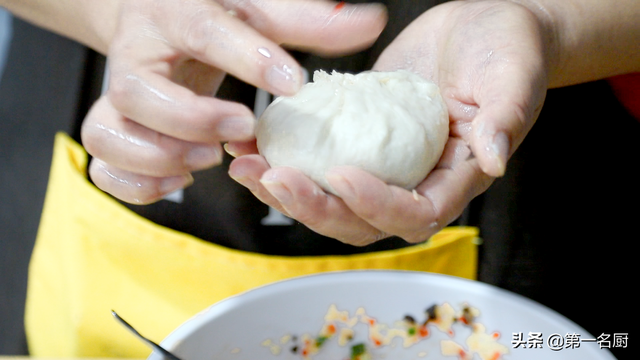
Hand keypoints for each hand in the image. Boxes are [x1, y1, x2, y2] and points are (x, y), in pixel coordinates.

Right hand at [80, 0, 386, 203]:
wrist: (157, 17)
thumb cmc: (212, 13)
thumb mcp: (259, 8)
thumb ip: (309, 20)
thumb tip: (370, 22)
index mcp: (175, 15)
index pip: (203, 30)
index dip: (246, 58)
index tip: (291, 83)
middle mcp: (136, 56)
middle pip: (135, 91)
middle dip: (190, 120)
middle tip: (241, 129)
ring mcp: (118, 97)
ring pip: (106, 132)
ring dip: (157, 158)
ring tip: (207, 160)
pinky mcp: (115, 128)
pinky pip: (103, 166)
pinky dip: (136, 184)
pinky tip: (179, 181)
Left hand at [228, 0, 549, 244]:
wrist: (483, 27)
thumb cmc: (508, 50)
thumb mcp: (513, 77)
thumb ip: (505, 118)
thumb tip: (495, 159)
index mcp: (455, 178)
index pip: (414, 213)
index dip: (374, 205)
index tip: (340, 174)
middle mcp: (415, 181)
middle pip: (361, 220)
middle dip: (313, 207)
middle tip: (273, 178)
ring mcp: (383, 165)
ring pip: (331, 200)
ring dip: (286, 192)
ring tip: (247, 167)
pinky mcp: (357, 141)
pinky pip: (318, 162)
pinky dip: (284, 158)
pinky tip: (252, 143)